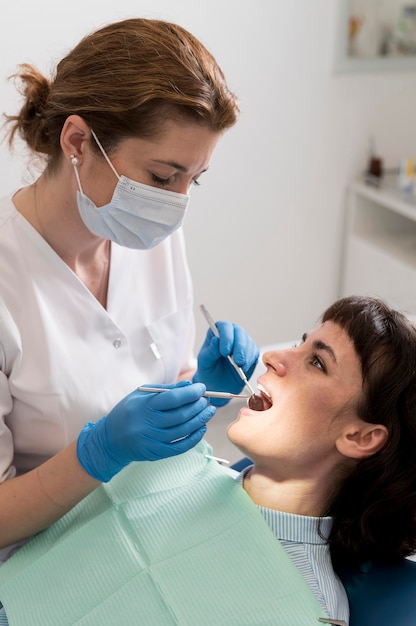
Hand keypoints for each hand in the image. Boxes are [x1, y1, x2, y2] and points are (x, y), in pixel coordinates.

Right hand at [76, 381, 215, 481]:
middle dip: (198, 406)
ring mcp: (152, 440)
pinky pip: (180, 447)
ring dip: (200, 420)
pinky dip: (194, 438)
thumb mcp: (141, 395)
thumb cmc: (128, 412)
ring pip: (183, 431)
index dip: (191, 393)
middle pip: (181, 415)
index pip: (174, 398)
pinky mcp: (156, 453)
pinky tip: (201, 428)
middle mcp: (147, 424)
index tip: (202, 388)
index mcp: (143, 406)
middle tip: (206, 400)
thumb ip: (165, 390)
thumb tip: (189, 385)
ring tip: (208, 412)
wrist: (110, 440)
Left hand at [194, 321, 258, 405]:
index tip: (225, 351)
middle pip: (239, 332)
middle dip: (239, 347)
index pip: (224, 326)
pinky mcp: (251, 351)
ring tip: (239, 366)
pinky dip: (250, 360)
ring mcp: (242, 341)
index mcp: (217, 332)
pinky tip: (243, 368)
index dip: (226, 337)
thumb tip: (216, 340)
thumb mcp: (205, 363)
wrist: (219, 385)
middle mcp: (231, 334)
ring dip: (245, 355)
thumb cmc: (210, 371)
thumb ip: (210, 351)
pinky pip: (254, 352)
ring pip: (248, 342)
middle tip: (236, 361)